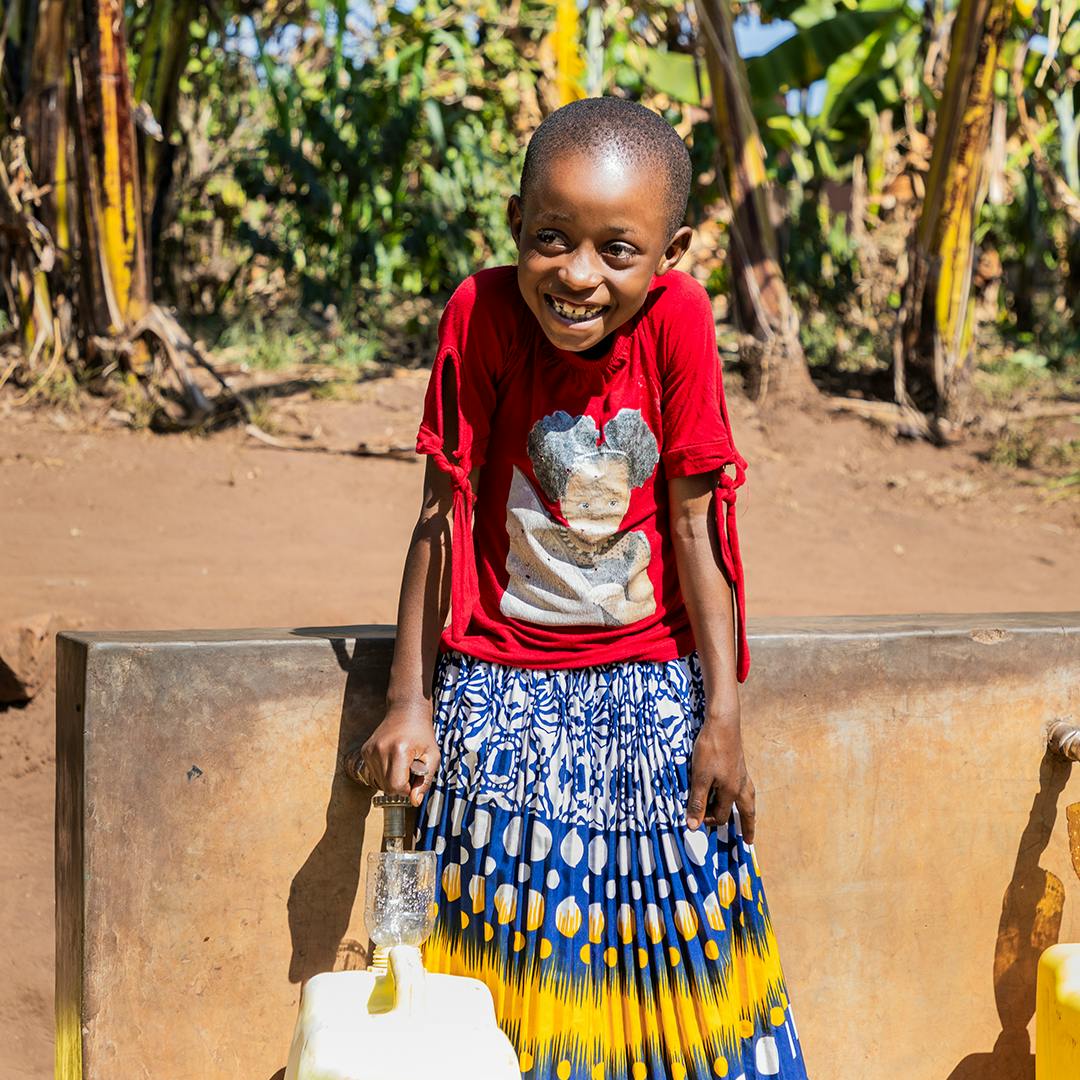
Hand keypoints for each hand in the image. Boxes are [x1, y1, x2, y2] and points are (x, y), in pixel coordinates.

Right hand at [358, 704, 439, 806]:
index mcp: (398, 750)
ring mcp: (370, 750)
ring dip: (392, 778)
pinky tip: (393, 758)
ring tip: (402, 762)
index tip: (415, 778)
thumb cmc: (422, 732)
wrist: (406, 710)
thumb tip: (414, 801)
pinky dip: (385, 771)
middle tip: (410, 769)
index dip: (408, 788)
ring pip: (379, 782)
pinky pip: (374, 773)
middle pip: (386, 787)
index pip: (396, 786)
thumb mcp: (432, 756)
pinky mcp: (365, 751)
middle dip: (400, 785)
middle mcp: (380, 750)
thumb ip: (425, 781)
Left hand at [686, 711, 755, 842]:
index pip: (721, 815)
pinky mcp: (740, 764)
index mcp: (731, 791)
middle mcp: (740, 785)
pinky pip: (747, 787)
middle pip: (747, 811)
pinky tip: (739, 791)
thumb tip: (693, 826)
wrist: (723, 723)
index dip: (708, 821)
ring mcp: (742, 774)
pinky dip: (745, 796)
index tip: (696, 821)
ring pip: (749, 799)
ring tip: (749, 819)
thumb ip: (697, 801)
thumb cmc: (710, 749)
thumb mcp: (699, 776)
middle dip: (747, 827)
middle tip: (749, 841)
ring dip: (749, 812)